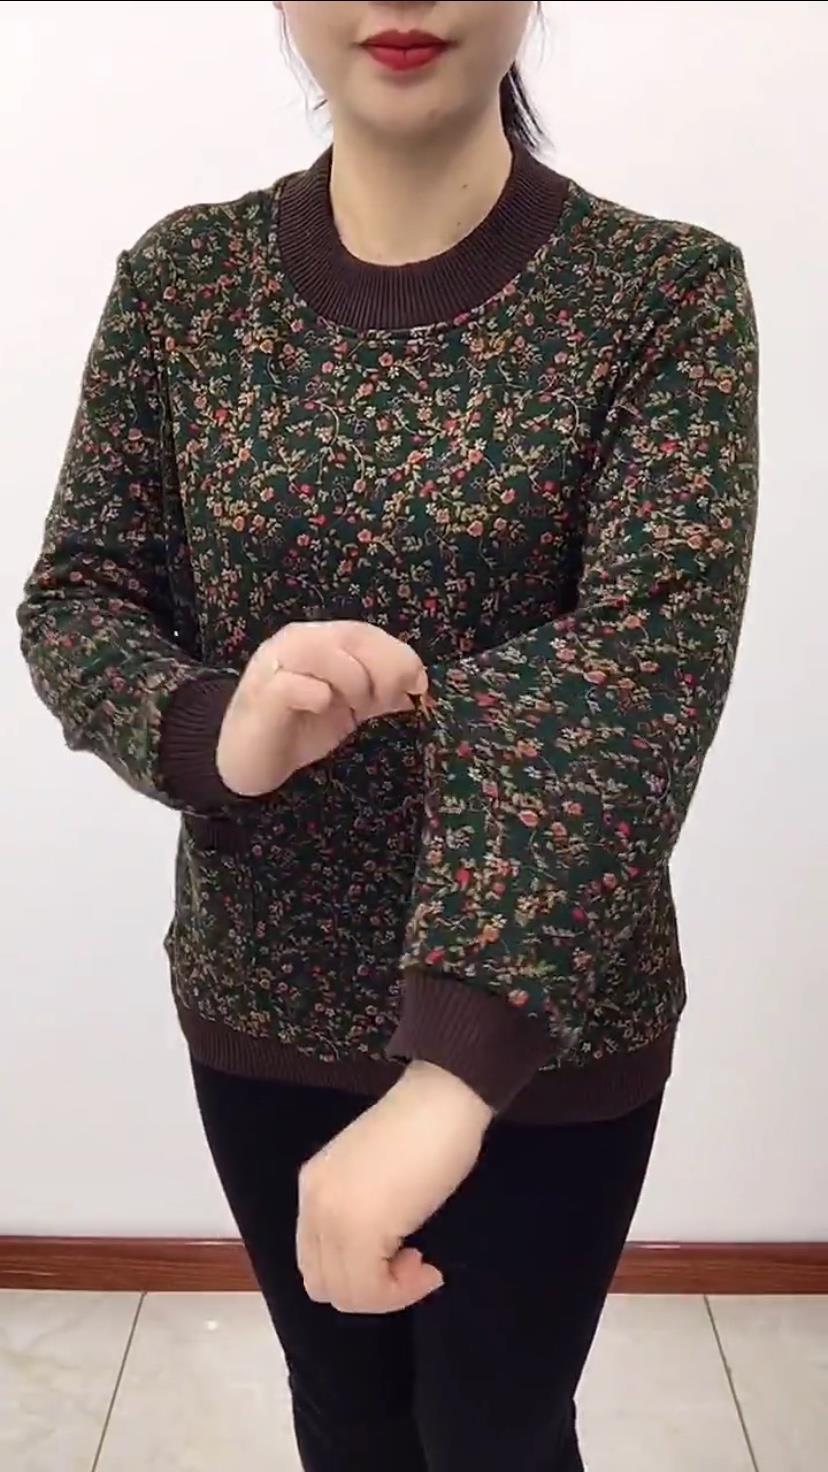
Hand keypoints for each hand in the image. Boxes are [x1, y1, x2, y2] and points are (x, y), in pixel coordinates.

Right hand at [216, 621, 427, 796]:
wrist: (246, 761)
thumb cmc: (298, 729)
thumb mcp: (348, 709)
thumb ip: (378, 693)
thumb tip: (417, 687)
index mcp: (318, 639)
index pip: (364, 632)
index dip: (397, 655)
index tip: (418, 684)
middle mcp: (295, 642)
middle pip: (350, 637)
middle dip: (382, 668)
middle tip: (388, 701)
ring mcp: (275, 665)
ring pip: (324, 652)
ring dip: (353, 681)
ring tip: (354, 709)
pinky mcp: (261, 693)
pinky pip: (296, 684)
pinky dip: (318, 695)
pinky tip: (322, 710)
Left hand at [296, 1062, 493, 1314]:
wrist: (442, 1100)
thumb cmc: (423, 1131)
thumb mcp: (373, 1179)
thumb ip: (358, 1214)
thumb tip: (376, 1260)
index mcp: (313, 1188)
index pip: (314, 1261)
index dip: (355, 1274)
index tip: (398, 1257)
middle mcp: (314, 1204)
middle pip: (324, 1284)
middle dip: (371, 1291)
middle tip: (412, 1264)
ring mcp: (333, 1216)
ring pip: (346, 1293)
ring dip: (388, 1293)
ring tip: (421, 1263)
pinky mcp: (360, 1228)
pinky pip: (369, 1289)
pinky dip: (401, 1292)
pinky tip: (427, 1266)